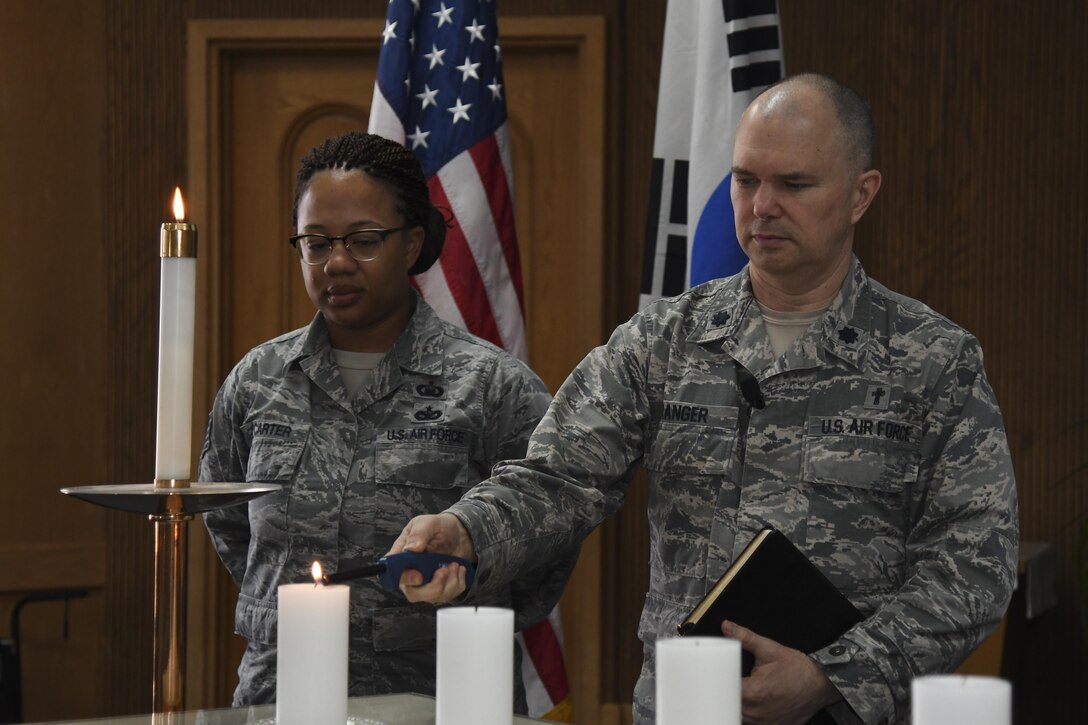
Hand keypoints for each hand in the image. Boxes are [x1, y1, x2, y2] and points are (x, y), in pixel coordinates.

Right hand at [387, 513, 477, 603]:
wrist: (458, 533)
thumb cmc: (439, 527)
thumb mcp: (428, 523)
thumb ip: (419, 534)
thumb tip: (411, 548)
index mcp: (402, 556)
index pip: (394, 575)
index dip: (406, 579)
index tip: (419, 576)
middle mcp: (411, 572)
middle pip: (413, 593)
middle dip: (432, 586)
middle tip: (443, 570)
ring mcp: (425, 582)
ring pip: (432, 597)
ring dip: (449, 582)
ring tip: (453, 565)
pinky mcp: (439, 588)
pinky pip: (448, 595)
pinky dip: (457, 583)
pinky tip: (457, 569)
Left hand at [722, 620, 841, 724]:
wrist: (821, 684)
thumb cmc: (799, 669)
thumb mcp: (770, 649)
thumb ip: (745, 638)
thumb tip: (728, 627)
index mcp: (752, 692)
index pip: (723, 691)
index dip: (717, 683)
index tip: (716, 676)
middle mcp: (756, 712)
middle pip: (729, 705)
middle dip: (726, 693)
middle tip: (727, 682)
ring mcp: (765, 722)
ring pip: (740, 717)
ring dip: (737, 705)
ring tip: (741, 691)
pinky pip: (753, 724)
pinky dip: (750, 715)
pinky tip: (754, 703)